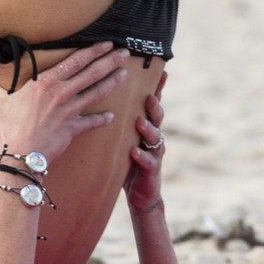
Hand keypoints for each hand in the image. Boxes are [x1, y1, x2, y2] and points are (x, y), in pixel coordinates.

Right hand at [0, 42, 128, 165]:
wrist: (19, 155)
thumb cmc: (7, 126)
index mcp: (45, 83)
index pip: (73, 62)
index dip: (91, 52)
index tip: (105, 43)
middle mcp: (61, 94)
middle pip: (90, 74)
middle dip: (109, 62)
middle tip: (124, 53)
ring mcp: (69, 111)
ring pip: (96, 93)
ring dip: (112, 82)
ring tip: (125, 73)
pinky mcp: (73, 129)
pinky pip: (92, 123)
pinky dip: (103, 120)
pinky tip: (113, 116)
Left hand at [124, 72, 167, 214]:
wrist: (140, 192)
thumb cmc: (127, 158)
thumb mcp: (123, 135)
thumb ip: (119, 116)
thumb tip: (102, 90)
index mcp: (145, 125)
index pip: (152, 103)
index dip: (158, 88)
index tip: (162, 72)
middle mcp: (152, 136)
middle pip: (157, 117)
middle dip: (154, 106)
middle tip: (149, 96)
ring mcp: (154, 153)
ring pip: (156, 138)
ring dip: (149, 129)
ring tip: (141, 122)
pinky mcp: (151, 171)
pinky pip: (148, 162)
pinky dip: (141, 156)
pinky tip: (134, 152)